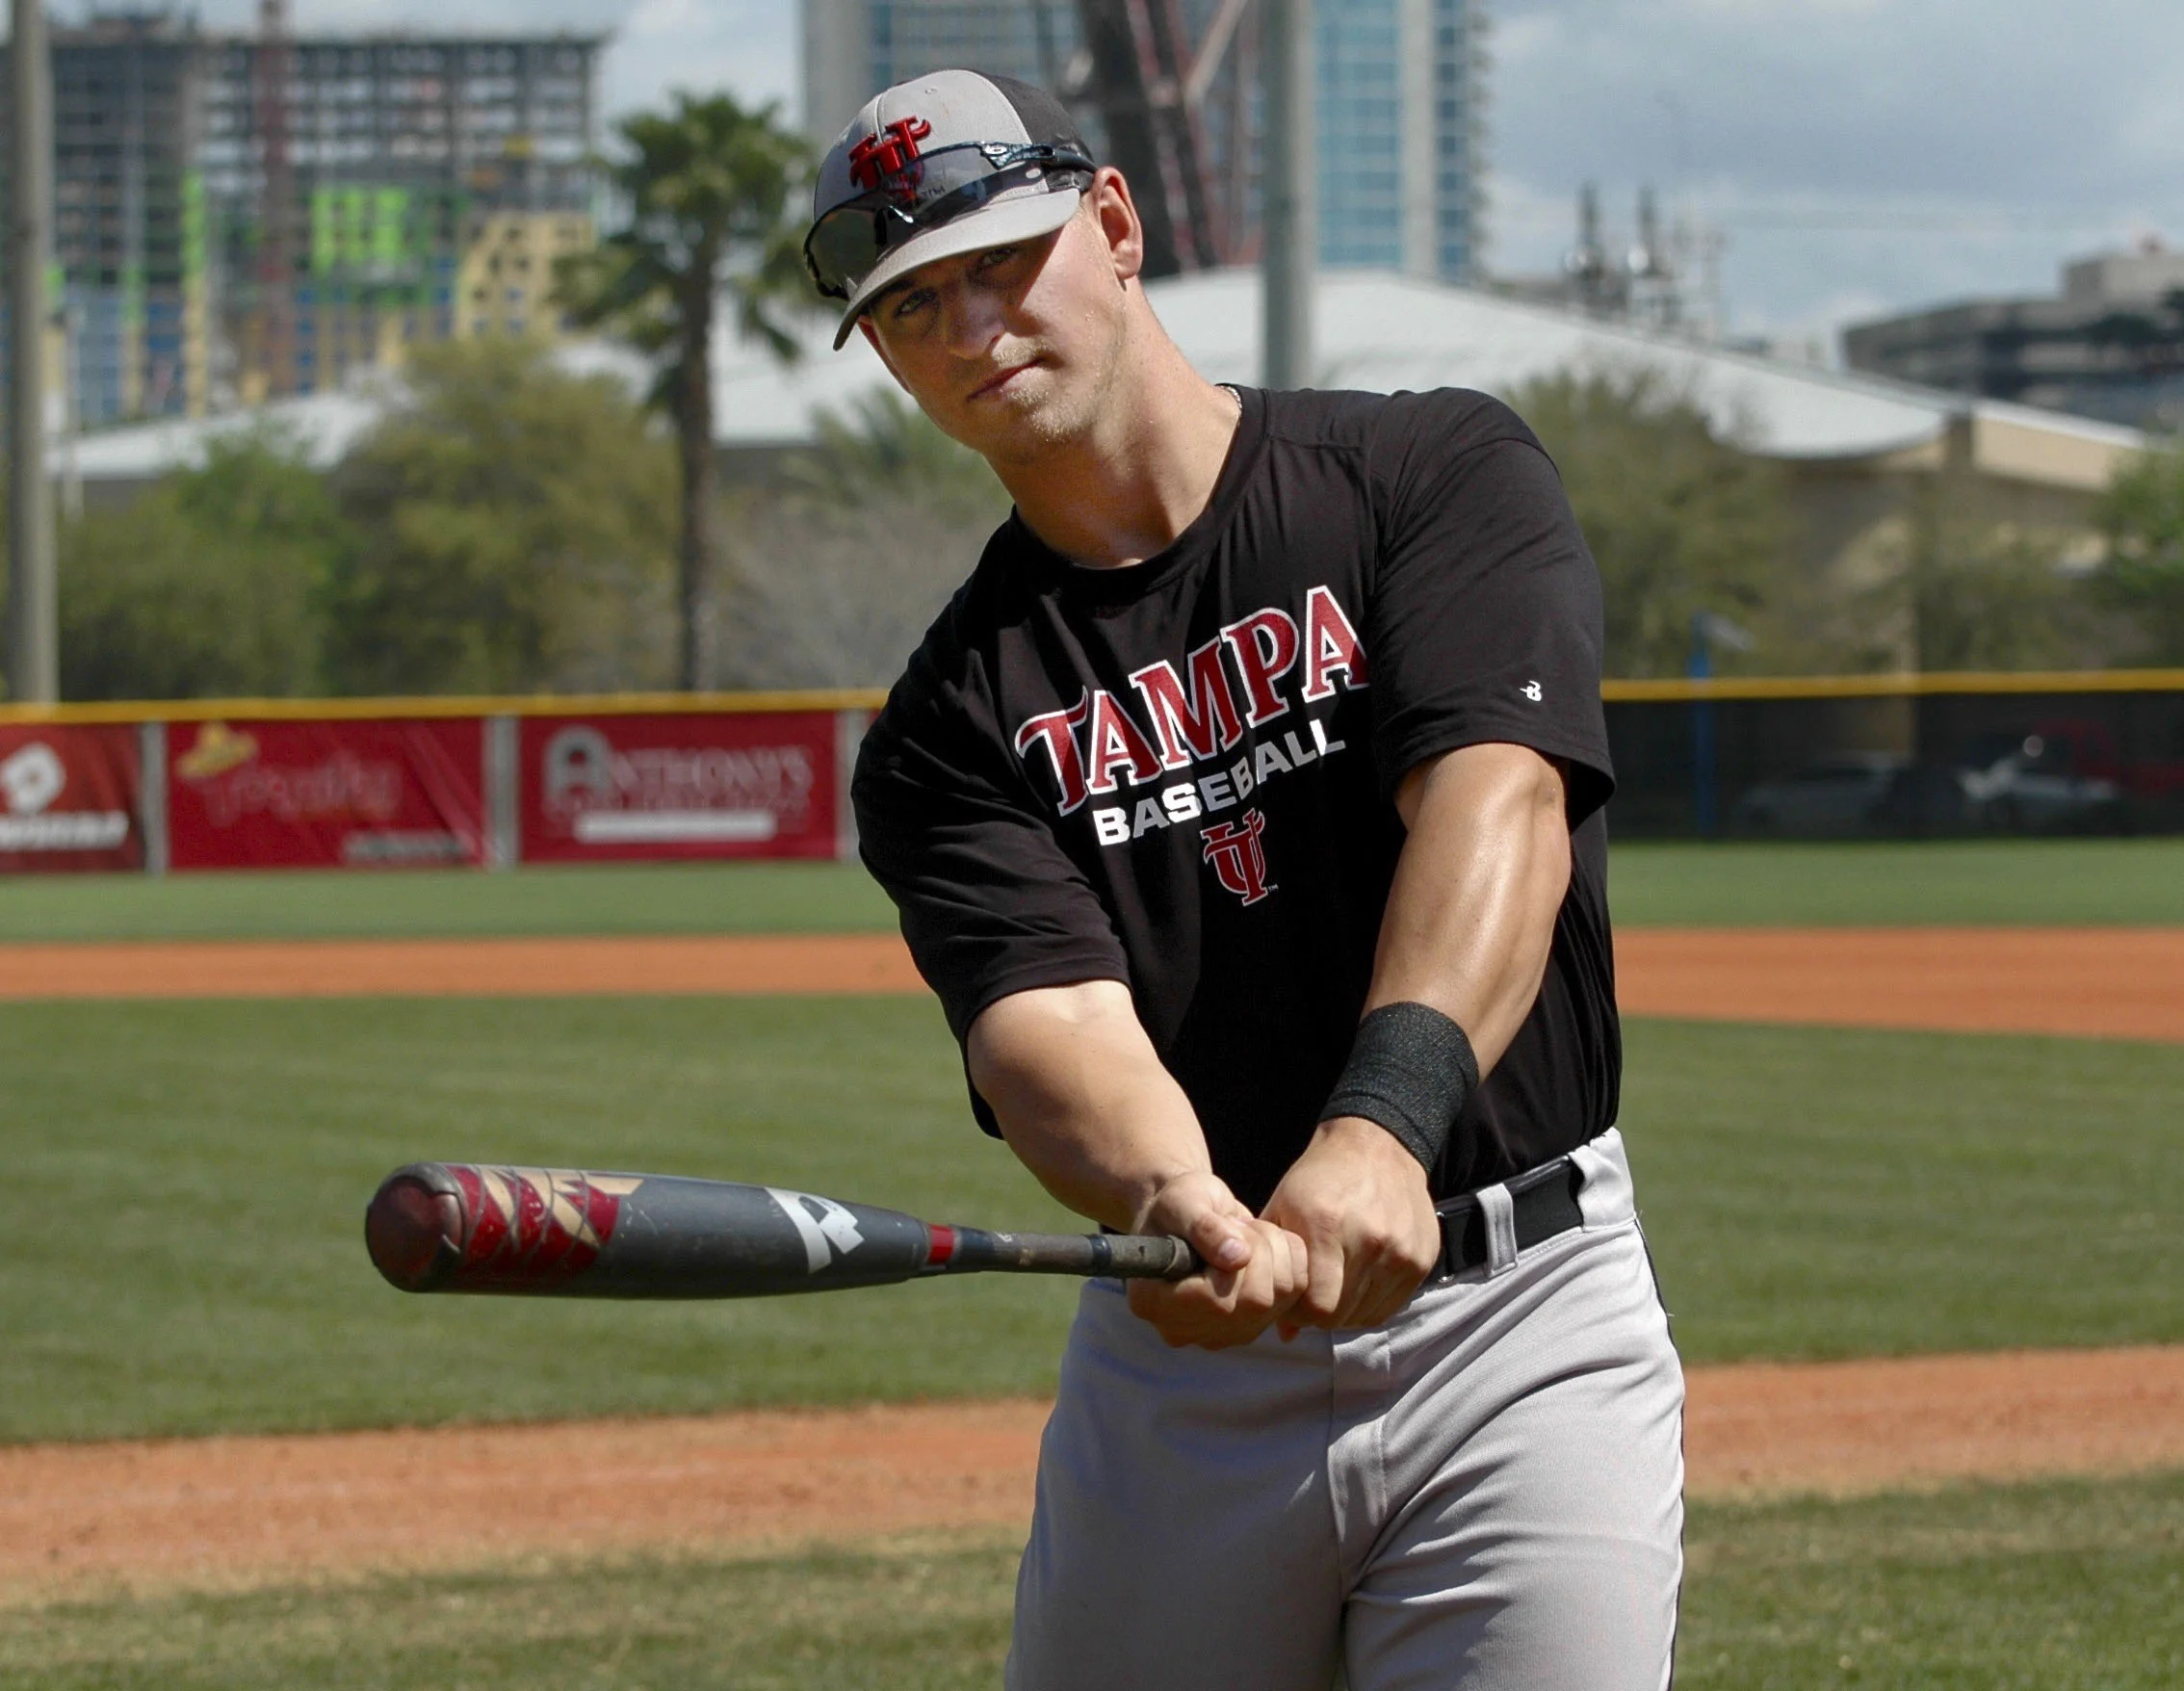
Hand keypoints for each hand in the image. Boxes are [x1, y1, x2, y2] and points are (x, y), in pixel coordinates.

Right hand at [1125, 1171, 1309, 1348]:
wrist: (1188, 1215)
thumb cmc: (1177, 1204)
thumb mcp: (1183, 1202)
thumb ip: (1205, 1228)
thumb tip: (1238, 1258)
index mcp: (1155, 1302)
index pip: (1216, 1302)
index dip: (1234, 1262)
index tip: (1224, 1228)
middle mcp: (1185, 1329)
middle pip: (1255, 1302)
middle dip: (1258, 1249)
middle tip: (1236, 1225)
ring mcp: (1219, 1334)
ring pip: (1278, 1297)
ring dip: (1273, 1250)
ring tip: (1243, 1233)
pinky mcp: (1249, 1328)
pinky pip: (1294, 1294)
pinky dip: (1288, 1259)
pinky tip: (1259, 1246)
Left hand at [1261, 1117, 1440, 1335]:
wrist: (1375, 1145)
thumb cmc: (1319, 1179)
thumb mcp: (1283, 1209)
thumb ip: (1276, 1267)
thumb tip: (1283, 1334)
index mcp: (1326, 1227)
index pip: (1317, 1308)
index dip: (1299, 1314)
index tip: (1292, 1300)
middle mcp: (1369, 1239)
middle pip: (1341, 1315)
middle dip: (1321, 1313)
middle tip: (1313, 1295)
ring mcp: (1401, 1250)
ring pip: (1367, 1314)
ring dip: (1347, 1309)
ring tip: (1336, 1284)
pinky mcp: (1423, 1257)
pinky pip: (1393, 1304)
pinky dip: (1372, 1301)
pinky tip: (1359, 1280)